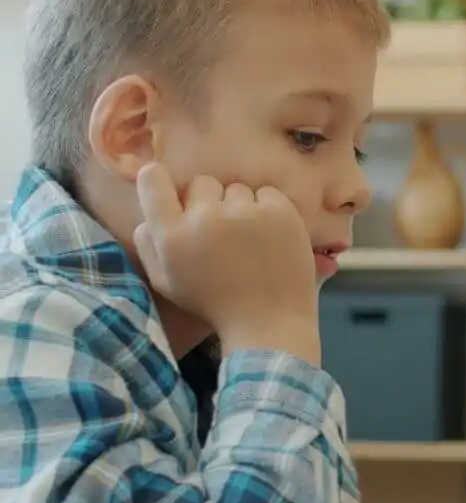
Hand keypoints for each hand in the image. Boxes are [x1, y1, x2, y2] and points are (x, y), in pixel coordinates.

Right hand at [133, 163, 319, 359]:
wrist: (269, 321)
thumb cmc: (213, 304)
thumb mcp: (166, 282)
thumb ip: (149, 244)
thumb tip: (148, 213)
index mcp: (172, 235)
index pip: (152, 180)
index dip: (158, 181)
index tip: (168, 189)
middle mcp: (205, 217)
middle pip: (201, 182)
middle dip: (207, 201)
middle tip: (219, 232)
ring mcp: (246, 211)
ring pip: (235, 189)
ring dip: (239, 207)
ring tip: (247, 239)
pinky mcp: (280, 210)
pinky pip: (266, 193)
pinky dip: (267, 208)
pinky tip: (269, 236)